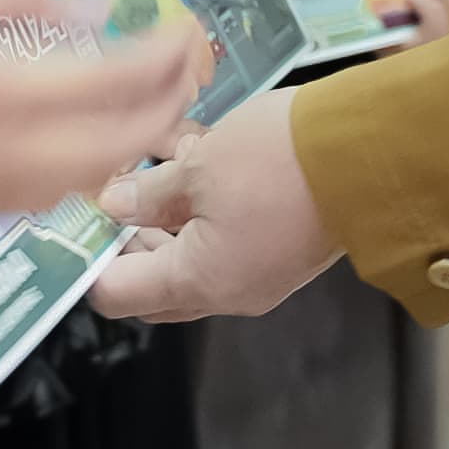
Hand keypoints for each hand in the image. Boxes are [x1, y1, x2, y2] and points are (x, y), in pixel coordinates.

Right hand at [0, 0, 201, 217]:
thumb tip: (96, 3)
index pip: (108, 80)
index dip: (159, 57)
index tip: (183, 30)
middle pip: (113, 145)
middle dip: (165, 107)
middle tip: (190, 68)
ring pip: (85, 182)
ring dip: (131, 144)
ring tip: (153, 104)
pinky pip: (46, 199)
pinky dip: (85, 170)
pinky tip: (90, 141)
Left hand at [88, 91, 343, 323]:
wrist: (373, 153)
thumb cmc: (282, 161)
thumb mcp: (201, 168)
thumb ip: (149, 193)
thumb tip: (114, 207)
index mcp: (200, 282)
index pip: (119, 295)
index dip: (90, 258)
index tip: (76, 219)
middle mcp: (230, 291)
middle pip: (155, 281)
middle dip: (128, 237)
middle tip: (112, 189)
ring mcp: (261, 273)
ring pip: (192, 255)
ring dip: (167, 215)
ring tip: (156, 162)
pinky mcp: (283, 249)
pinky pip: (227, 238)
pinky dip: (204, 207)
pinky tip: (195, 158)